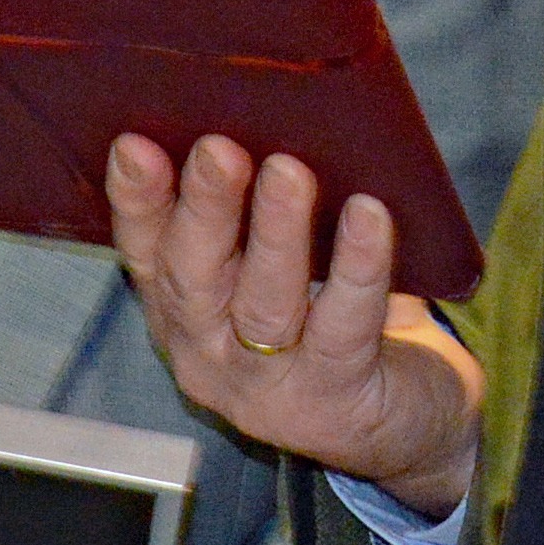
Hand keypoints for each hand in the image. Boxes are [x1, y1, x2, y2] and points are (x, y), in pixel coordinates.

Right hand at [105, 134, 482, 516]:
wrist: (409, 425)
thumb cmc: (338, 324)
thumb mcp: (283, 273)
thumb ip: (258, 217)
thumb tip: (267, 119)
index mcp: (186, 314)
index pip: (147, 254)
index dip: (137, 202)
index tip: (135, 145)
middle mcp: (210, 356)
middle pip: (194, 279)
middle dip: (204, 209)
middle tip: (218, 149)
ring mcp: (268, 386)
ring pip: (263, 304)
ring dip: (275, 232)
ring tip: (289, 171)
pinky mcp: (333, 399)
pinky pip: (344, 326)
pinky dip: (357, 267)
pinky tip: (370, 216)